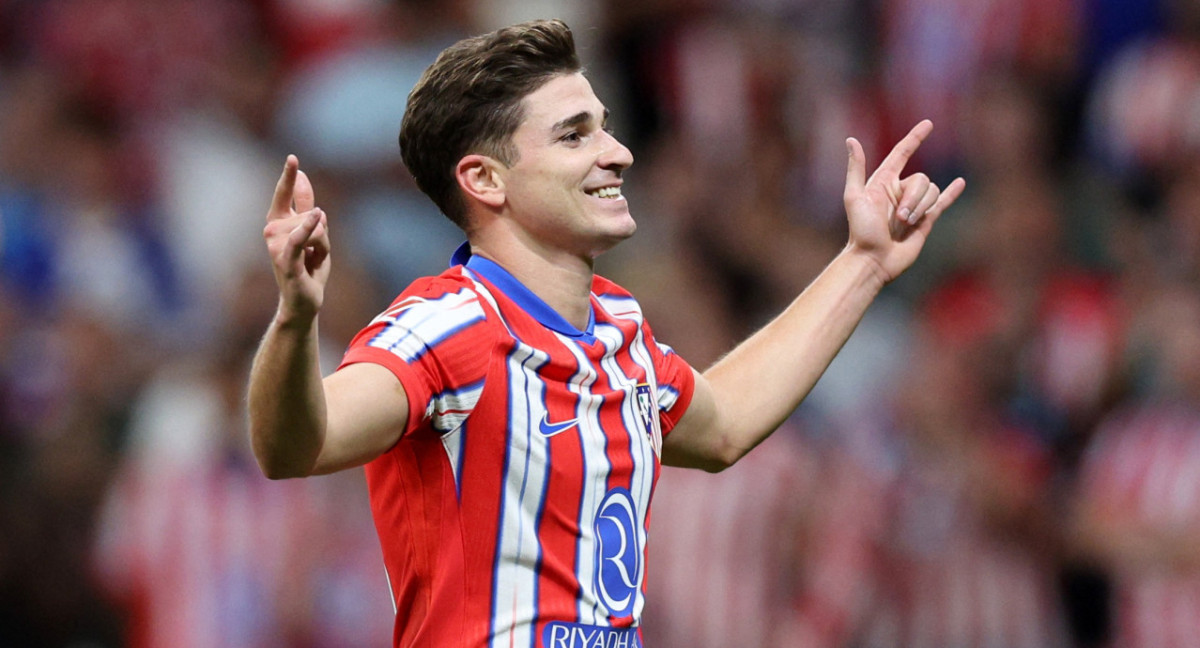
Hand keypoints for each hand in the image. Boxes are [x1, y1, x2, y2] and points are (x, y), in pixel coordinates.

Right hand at [263, 155, 330, 323]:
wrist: (303, 302)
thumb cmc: (307, 268)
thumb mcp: (313, 234)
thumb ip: (306, 207)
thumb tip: (304, 179)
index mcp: (278, 223)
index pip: (283, 194)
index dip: (289, 176)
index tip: (293, 157)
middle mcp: (273, 232)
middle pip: (311, 214)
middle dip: (323, 232)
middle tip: (315, 253)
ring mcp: (277, 246)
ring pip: (315, 228)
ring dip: (323, 246)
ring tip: (313, 261)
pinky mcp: (286, 261)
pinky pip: (299, 240)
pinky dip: (307, 229)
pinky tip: (316, 216)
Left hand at [843, 120, 964, 281]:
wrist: (873, 260)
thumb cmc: (861, 231)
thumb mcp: (854, 196)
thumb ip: (856, 168)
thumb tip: (851, 140)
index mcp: (883, 182)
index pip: (902, 153)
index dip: (915, 138)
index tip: (928, 124)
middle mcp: (899, 191)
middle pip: (922, 179)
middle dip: (913, 198)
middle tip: (898, 218)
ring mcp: (913, 205)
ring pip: (932, 192)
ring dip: (921, 208)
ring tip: (905, 225)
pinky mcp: (925, 220)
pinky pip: (942, 202)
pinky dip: (952, 193)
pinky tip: (960, 182)